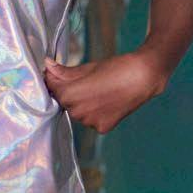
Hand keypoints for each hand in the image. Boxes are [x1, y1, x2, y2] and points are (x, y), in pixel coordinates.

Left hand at [43, 53, 167, 134]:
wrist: (144, 77)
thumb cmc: (116, 69)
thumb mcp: (86, 68)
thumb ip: (64, 72)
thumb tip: (47, 66)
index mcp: (70, 95)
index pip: (52, 90)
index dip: (53, 81)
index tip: (55, 74)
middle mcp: (79, 112)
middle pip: (64, 102)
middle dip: (66, 92)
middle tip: (79, 81)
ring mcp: (91, 122)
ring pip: (77, 112)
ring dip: (79, 103)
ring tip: (94, 91)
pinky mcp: (103, 127)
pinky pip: (90, 120)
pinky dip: (93, 112)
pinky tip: (103, 101)